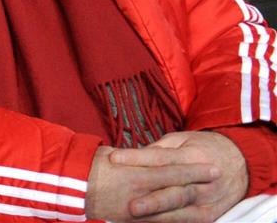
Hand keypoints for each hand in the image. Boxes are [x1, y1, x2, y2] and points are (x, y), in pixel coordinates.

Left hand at [107, 130, 247, 221]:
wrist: (240, 163)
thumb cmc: (202, 148)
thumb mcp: (182, 139)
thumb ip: (160, 149)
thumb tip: (134, 155)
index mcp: (193, 156)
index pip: (160, 158)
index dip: (136, 158)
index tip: (113, 158)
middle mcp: (202, 181)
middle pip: (175, 191)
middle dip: (153, 200)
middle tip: (130, 206)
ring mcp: (207, 201)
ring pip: (180, 210)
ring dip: (158, 216)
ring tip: (136, 218)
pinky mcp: (209, 215)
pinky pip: (186, 221)